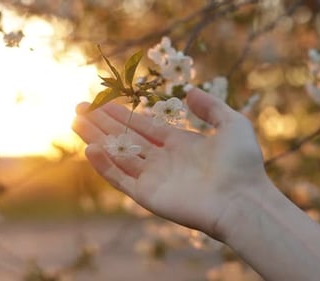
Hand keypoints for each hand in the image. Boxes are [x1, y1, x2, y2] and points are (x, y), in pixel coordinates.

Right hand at [72, 88, 268, 238]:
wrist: (244, 199)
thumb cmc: (242, 163)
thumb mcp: (232, 123)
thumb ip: (210, 107)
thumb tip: (189, 91)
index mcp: (180, 144)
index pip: (143, 126)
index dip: (122, 114)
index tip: (102, 102)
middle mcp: (163, 160)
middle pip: (126, 138)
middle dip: (102, 123)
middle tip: (80, 108)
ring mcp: (154, 178)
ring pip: (118, 155)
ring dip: (96, 139)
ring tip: (76, 122)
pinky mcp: (148, 196)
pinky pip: (121, 178)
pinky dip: (104, 165)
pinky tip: (89, 148)